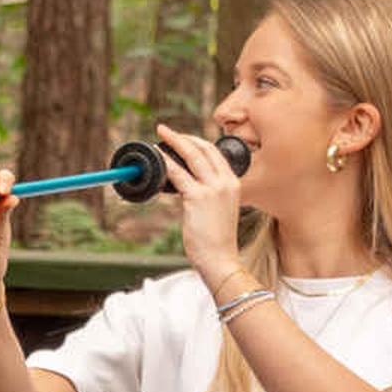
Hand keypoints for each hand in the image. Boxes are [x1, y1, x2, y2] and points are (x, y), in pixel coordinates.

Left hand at [154, 124, 245, 292]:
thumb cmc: (217, 241)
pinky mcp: (198, 198)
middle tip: (165, 131)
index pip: (214, 153)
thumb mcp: (219, 211)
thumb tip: (187, 187)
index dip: (196, 142)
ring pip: (191, 155)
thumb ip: (209, 195)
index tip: (181, 139)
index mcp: (233, 184)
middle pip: (203, 148)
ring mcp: (213, 189)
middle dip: (182, 137)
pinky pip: (178, 174)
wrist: (220, 259)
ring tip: (160, 137)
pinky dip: (166, 163)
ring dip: (173, 142)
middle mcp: (226, 182)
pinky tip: (157, 159)